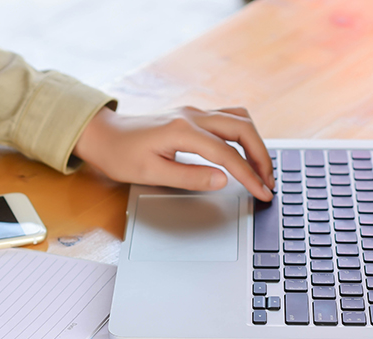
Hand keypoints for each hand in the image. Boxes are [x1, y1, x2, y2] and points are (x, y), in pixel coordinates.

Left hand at [73, 106, 274, 200]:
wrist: (103, 135)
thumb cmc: (120, 155)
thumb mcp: (151, 173)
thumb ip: (189, 177)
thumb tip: (223, 179)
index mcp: (182, 130)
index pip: (227, 154)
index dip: (249, 175)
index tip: (262, 192)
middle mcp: (192, 115)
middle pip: (242, 129)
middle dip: (261, 156)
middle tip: (268, 182)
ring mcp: (193, 112)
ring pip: (239, 118)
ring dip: (255, 142)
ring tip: (261, 169)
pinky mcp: (192, 115)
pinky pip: (228, 118)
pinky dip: (243, 134)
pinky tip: (244, 152)